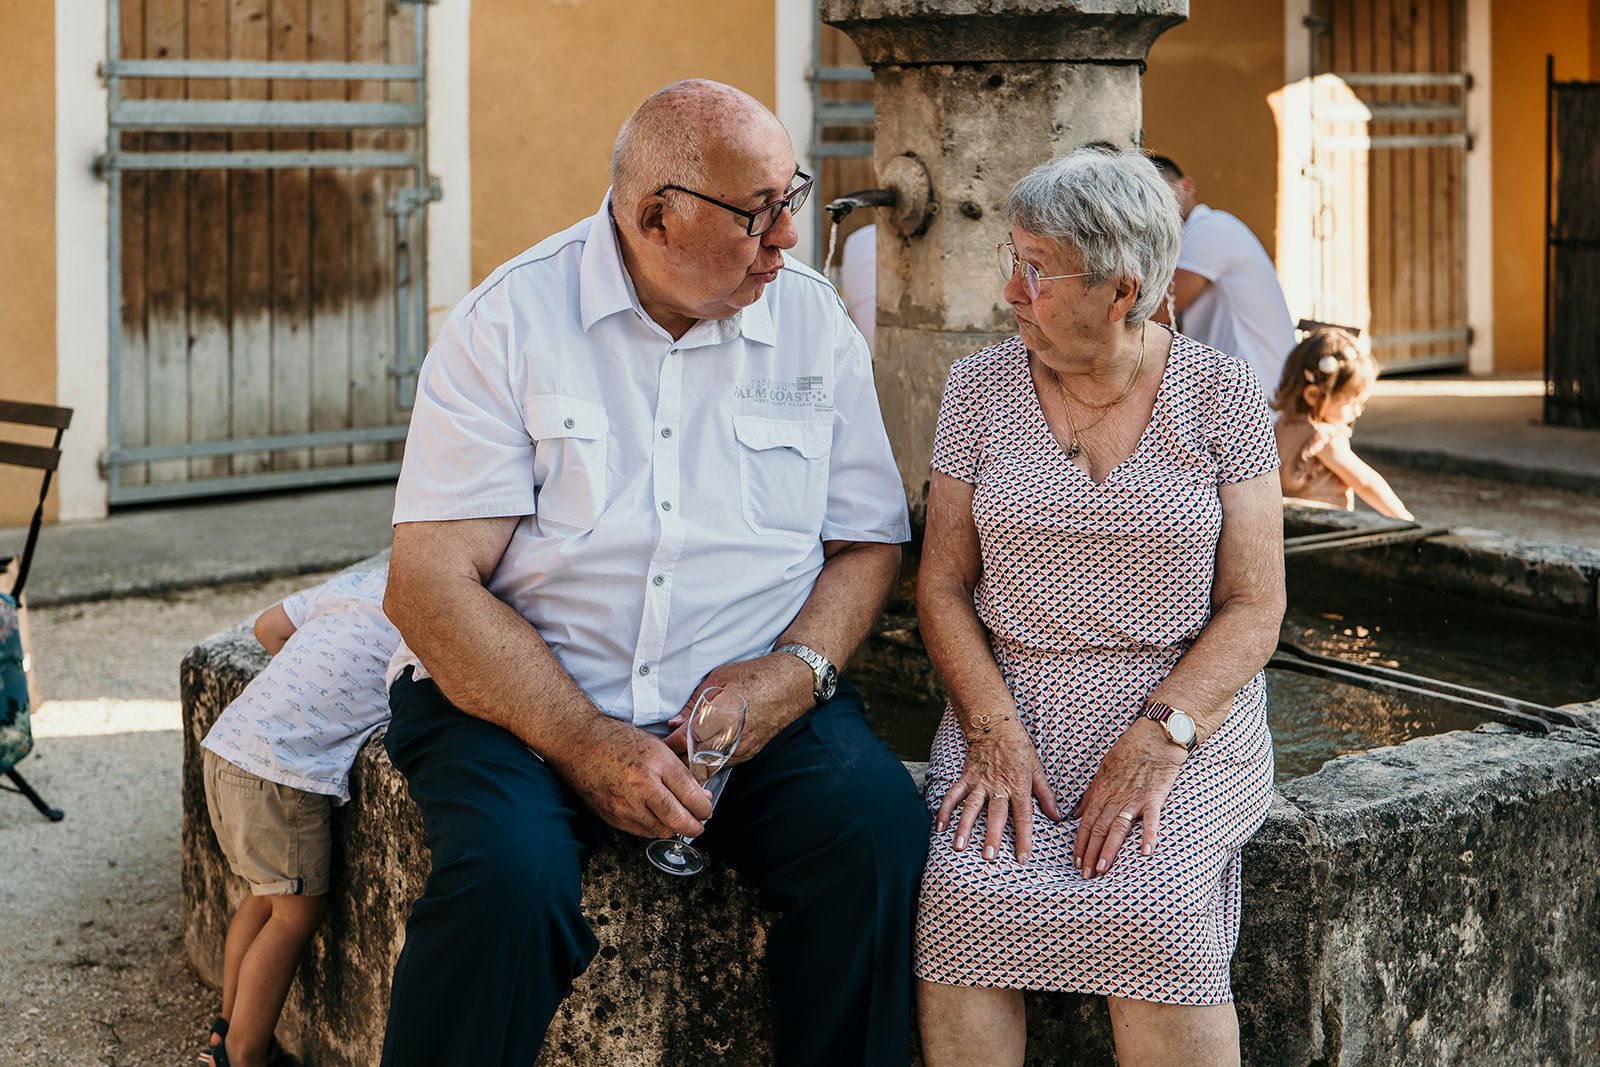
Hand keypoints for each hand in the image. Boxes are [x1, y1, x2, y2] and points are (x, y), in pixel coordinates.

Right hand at [547, 717, 712, 838]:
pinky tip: (657, 818)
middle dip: (696, 827)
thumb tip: (702, 797)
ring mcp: (625, 804)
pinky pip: (642, 832)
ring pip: (662, 830)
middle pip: (680, 820)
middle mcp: (642, 785)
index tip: (707, 808)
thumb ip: (680, 772)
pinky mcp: (612, 816)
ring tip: (679, 820)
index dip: (705, 807)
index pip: (692, 795)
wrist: (578, 743)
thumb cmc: (618, 740)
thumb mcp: (656, 746)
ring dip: (675, 829)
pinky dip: (654, 828)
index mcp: (657, 762)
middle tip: (700, 824)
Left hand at [663, 653, 813, 762]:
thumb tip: (675, 723)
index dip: (666, 745)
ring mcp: (739, 751)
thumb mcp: (718, 680)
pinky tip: (700, 753)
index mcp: (716, 720)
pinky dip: (708, 762)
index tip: (658, 744)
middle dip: (675, 759)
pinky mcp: (748, 754)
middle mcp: (728, 740)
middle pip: (691, 762)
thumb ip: (694, 705)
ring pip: (706, 768)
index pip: (681, 743)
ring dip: (691, 764)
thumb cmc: (754, 677)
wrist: (790, 685)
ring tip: (679, 755)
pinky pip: (721, 765)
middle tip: (663, 754)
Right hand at [936, 715, 1064, 861]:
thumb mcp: (1037, 770)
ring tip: (959, 846)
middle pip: (995, 814)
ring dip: (964, 827)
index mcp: (1019, 786)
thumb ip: (1046, 795)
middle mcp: (998, 786)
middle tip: (989, 856)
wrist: (995, 725)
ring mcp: (979, 782)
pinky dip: (945, 810)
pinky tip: (940, 827)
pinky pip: (953, 795)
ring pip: (971, 807)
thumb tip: (1058, 817)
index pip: (1023, 817)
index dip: (1024, 838)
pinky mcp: (966, 777)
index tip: (1023, 858)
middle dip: (992, 836)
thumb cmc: (1019, 749)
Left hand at [1071, 719, 1185, 878]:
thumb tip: (1076, 815)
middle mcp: (1115, 797)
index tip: (1076, 862)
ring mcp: (1134, 798)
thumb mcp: (1102, 770)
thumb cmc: (1128, 751)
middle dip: (1090, 853)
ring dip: (1109, 850)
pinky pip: (1151, 819)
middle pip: (1098, 829)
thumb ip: (1090, 795)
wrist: (1155, 736)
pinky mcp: (1154, 797)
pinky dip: (1148, 835)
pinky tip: (1145, 852)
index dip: (1080, 844)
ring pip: (1118, 828)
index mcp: (1101, 791)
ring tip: (1102, 869)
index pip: (1086, 822)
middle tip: (1086, 875)